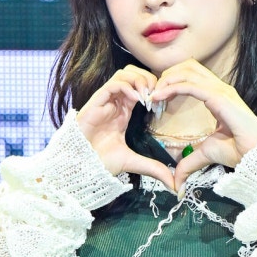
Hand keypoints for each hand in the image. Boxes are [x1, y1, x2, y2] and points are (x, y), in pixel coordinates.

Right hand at [76, 65, 175, 190]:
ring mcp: (106, 100)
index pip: (140, 85)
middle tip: (156, 95)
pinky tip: (136, 100)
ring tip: (147, 96)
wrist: (83, 166)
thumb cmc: (102, 162)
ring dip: (139, 80)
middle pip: (133, 73)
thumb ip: (153, 168)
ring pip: (124, 74)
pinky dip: (127, 87)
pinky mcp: (97, 102)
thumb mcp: (133, 162)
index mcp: (124, 110)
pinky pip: (113, 84)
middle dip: (148, 79)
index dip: (153, 88)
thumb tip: (173, 183)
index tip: (161, 103)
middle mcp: (115, 102)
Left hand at [151, 59, 256, 192]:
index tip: (156, 99)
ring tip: (153, 94)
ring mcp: (220, 90)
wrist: (255, 154)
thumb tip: (176, 183)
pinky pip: (190, 85)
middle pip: (187, 67)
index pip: (191, 78)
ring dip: (166, 80)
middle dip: (167, 76)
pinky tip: (158, 97)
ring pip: (187, 71)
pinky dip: (171, 88)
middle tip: (151, 93)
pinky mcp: (219, 96)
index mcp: (217, 96)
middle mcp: (219, 88)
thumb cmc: (238, 151)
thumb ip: (189, 163)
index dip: (171, 83)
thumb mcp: (206, 155)